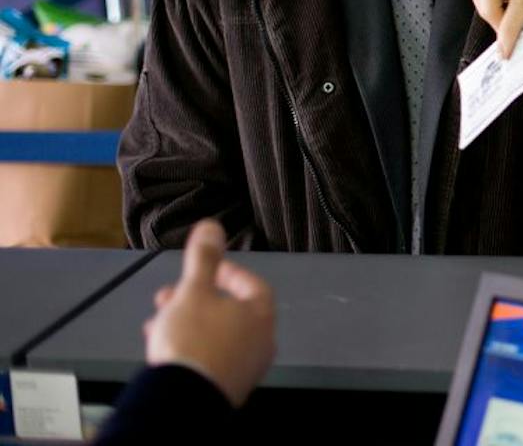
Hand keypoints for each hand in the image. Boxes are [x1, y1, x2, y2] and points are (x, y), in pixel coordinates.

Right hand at [143, 220, 275, 407]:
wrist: (182, 401)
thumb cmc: (193, 341)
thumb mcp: (193, 292)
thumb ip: (203, 258)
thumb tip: (212, 226)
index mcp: (260, 316)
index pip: (251, 283)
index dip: (226, 271)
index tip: (204, 268)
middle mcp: (260, 342)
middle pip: (229, 310)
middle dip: (195, 299)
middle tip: (167, 295)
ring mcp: (245, 368)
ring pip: (215, 335)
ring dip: (187, 322)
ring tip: (157, 322)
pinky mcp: (225, 388)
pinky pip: (209, 358)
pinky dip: (190, 347)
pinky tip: (163, 349)